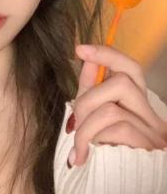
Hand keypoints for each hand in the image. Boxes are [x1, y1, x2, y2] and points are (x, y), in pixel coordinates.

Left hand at [66, 44, 166, 167]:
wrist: (120, 186)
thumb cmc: (105, 147)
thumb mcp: (94, 114)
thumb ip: (90, 88)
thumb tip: (85, 59)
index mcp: (137, 103)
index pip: (130, 68)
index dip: (106, 55)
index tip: (80, 49)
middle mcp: (151, 115)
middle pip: (121, 83)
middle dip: (87, 98)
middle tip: (76, 119)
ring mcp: (153, 132)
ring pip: (112, 110)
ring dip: (85, 125)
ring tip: (78, 143)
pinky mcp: (148, 148)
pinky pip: (114, 132)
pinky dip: (90, 140)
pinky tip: (83, 154)